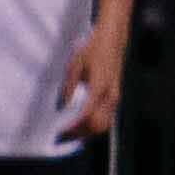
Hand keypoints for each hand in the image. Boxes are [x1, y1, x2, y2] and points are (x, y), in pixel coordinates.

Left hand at [58, 26, 128, 146]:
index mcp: (100, 87)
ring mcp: (115, 96)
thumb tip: (63, 105)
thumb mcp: (75, 64)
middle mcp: (111, 95)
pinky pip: (107, 117)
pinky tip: (81, 122)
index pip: (87, 116)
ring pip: (104, 124)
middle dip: (80, 134)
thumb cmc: (93, 48)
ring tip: (70, 132)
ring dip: (88, 131)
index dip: (73, 127)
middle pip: (98, 126)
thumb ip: (69, 86)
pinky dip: (94, 124)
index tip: (59, 132)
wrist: (113, 38)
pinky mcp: (115, 95)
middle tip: (62, 136)